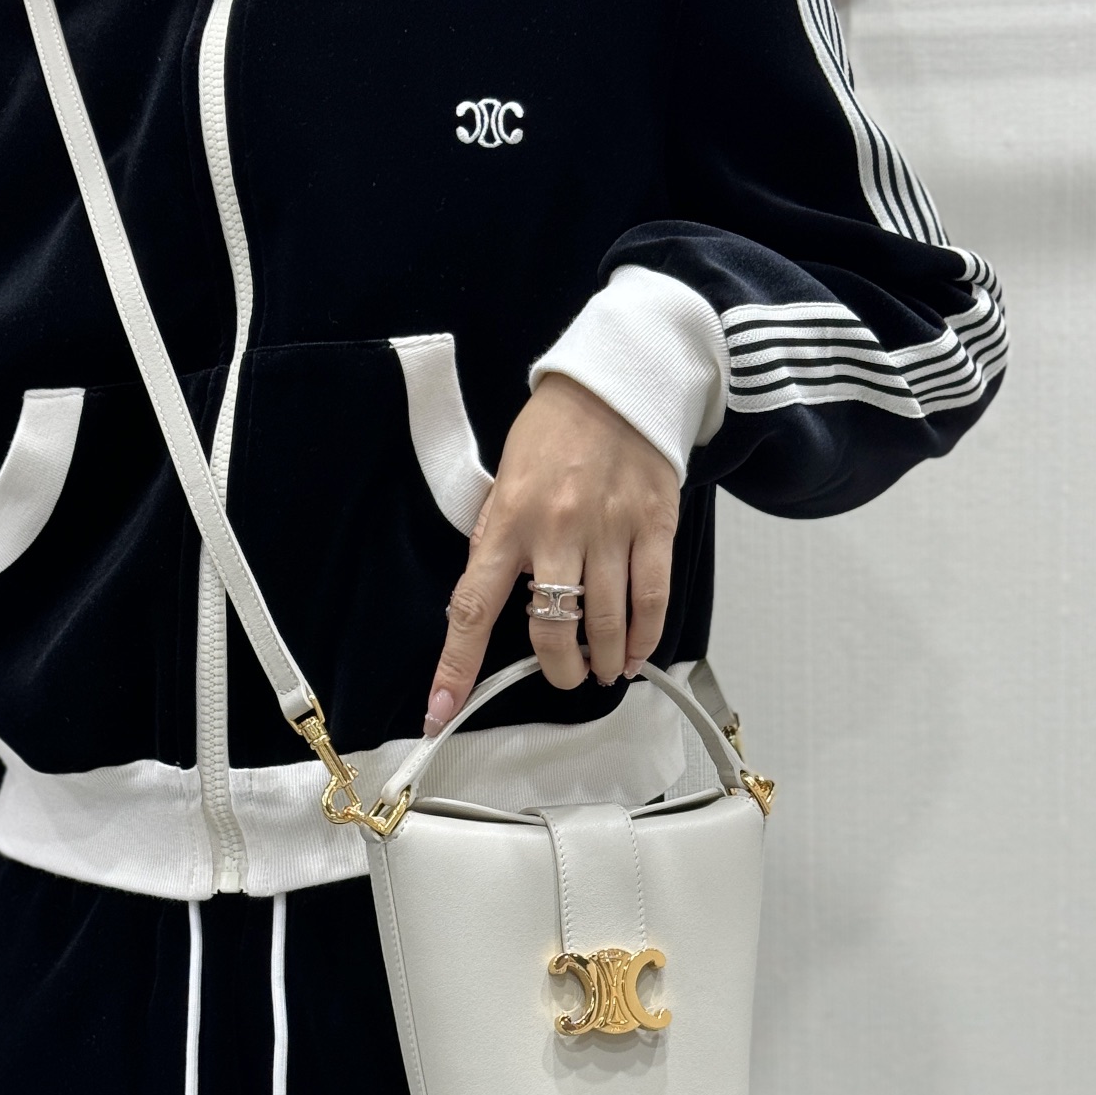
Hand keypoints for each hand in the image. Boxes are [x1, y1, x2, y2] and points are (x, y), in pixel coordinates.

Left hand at [424, 374, 679, 727]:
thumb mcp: (504, 480)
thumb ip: (496, 540)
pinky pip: (651, 600)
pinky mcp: (653, 526)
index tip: (441, 711)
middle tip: (564, 673)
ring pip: (606, 624)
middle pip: (552, 630)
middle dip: (558, 669)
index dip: (456, 667)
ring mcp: (609, 530)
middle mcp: (556, 530)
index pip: (473, 609)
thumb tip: (485, 601)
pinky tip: (635, 652)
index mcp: (508, 521)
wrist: (617, 383)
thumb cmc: (554, 433)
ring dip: (603, 660)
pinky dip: (644, 638)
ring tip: (602, 669)